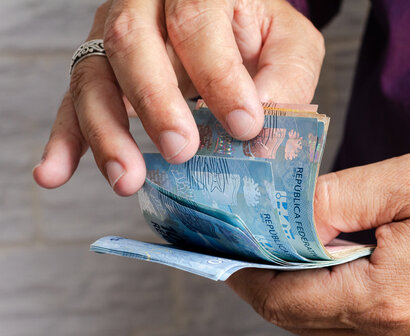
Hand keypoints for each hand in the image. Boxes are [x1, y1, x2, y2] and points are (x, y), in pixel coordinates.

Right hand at [33, 0, 323, 195]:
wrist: (230, 21)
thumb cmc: (258, 34)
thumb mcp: (288, 43)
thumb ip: (285, 75)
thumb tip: (263, 124)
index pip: (197, 23)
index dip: (219, 77)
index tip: (244, 126)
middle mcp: (147, 5)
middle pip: (132, 42)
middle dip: (156, 102)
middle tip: (182, 151)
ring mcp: (114, 33)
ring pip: (93, 75)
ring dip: (107, 132)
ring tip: (127, 178)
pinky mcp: (101, 68)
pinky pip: (73, 100)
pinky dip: (65, 140)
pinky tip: (55, 173)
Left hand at [227, 153, 409, 335]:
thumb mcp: (408, 182)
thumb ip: (337, 197)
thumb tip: (288, 213)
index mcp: (383, 298)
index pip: (284, 299)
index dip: (246, 275)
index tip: (224, 252)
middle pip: (297, 318)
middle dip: (264, 282)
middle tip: (245, 247)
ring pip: (322, 324)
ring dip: (294, 290)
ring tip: (278, 252)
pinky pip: (352, 325)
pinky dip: (327, 298)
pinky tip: (326, 267)